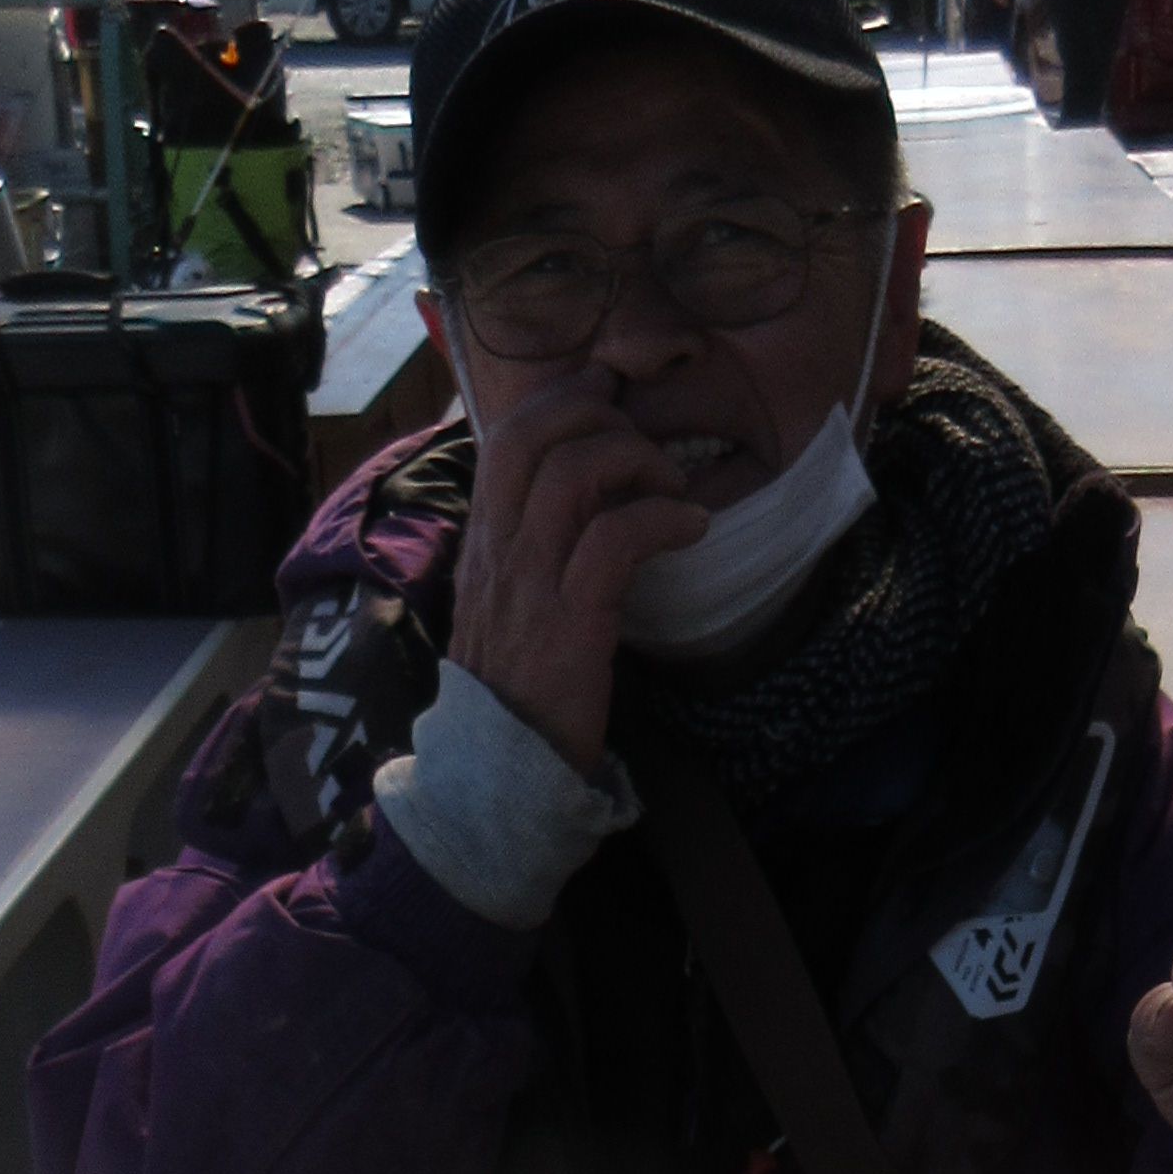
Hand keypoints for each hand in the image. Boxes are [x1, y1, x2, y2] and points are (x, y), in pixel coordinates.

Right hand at [444, 369, 708, 775]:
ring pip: (574, 472)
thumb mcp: (511, 603)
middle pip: (536, 434)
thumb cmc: (518, 690)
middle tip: (645, 445)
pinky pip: (614, 537)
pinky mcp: (570, 622)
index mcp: (482, 540)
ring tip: (671, 488)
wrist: (499, 774)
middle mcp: (497, 550)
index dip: (562, 400)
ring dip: (637, 460)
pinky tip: (690, 529)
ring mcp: (529, 584)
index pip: (505, 434)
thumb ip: (531, 547)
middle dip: (601, 415)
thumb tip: (580, 496)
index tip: (609, 400)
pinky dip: (662, 517)